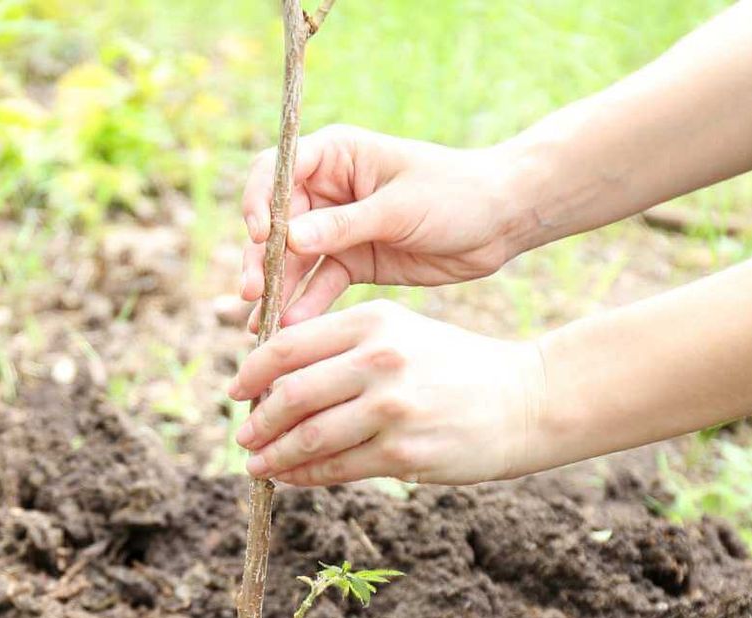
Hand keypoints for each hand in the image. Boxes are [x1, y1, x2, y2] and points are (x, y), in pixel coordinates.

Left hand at [228, 301, 549, 486]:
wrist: (524, 400)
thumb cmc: (453, 368)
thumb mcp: (401, 334)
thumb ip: (342, 348)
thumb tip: (273, 380)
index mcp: (372, 321)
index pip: (287, 346)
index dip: (251, 373)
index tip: (236, 392)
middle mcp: (379, 359)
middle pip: (290, 395)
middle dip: (257, 421)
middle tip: (243, 436)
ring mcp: (392, 407)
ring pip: (308, 437)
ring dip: (273, 456)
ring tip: (257, 465)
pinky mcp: (404, 451)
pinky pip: (336, 468)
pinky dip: (304, 476)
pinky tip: (290, 478)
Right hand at [241, 126, 518, 327]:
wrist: (499, 221)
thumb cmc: (455, 194)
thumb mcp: (400, 207)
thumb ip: (344, 225)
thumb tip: (287, 238)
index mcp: (336, 156)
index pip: (276, 171)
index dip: (259, 202)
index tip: (261, 235)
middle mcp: (328, 190)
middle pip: (275, 222)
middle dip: (260, 258)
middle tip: (252, 292)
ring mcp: (337, 229)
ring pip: (291, 260)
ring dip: (276, 289)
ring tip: (262, 324)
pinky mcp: (352, 262)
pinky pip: (319, 284)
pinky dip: (306, 305)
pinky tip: (292, 328)